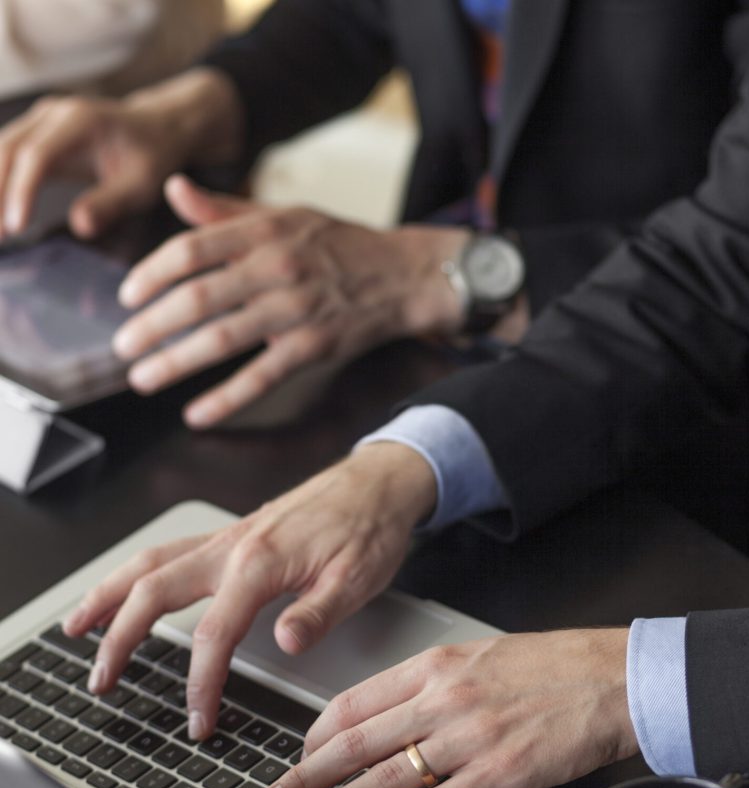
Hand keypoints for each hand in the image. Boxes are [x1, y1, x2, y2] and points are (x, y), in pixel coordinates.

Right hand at [0, 68, 241, 238]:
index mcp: (79, 121)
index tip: (14, 227)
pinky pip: (6, 157)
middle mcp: (52, 114)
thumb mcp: (142, 185)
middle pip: (7, 149)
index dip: (22, 191)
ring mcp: (39, 121)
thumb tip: (79, 227)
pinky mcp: (35, 134)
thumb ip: (111, 203)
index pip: (38, 155)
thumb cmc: (152, 159)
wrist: (155, 130)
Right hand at [62, 443, 436, 739]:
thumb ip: (318, 612)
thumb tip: (285, 644)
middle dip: (119, 637)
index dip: (200, 683)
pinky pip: (170, 550)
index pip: (214, 633)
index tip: (198, 720)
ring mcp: (228, 535)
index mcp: (261, 561)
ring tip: (78, 627)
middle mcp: (233, 544)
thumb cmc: (370, 528)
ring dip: (109, 594)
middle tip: (101, 680)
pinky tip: (129, 586)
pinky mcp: (233, 533)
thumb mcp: (358, 577)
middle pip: (153, 589)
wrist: (378, 482)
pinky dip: (137, 571)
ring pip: (150, 561)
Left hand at [113, 175, 468, 427]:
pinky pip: (262, 376)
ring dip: (176, 363)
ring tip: (142, 379)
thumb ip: (226, 210)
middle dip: (152, 325)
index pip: (192, 249)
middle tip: (122, 346)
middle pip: (199, 297)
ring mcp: (296, 310)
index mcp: (265, 230)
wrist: (403, 275)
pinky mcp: (314, 347)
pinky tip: (196, 413)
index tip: (127, 297)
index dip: (151, 274)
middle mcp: (278, 267)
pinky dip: (227, 398)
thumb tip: (174, 190)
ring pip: (224, 339)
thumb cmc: (339, 244)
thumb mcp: (285, 215)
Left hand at [263, 629, 638, 787]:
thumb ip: (428, 683)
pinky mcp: (494, 777)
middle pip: (354, 741)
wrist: (607, 678)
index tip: (302, 752)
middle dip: (307, 774)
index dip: (318, 733)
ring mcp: (466, 739)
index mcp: (434, 666)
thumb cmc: (547, 666)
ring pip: (381, 778)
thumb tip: (385, 712)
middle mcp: (441, 700)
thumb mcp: (476, 656)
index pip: (354, 701)